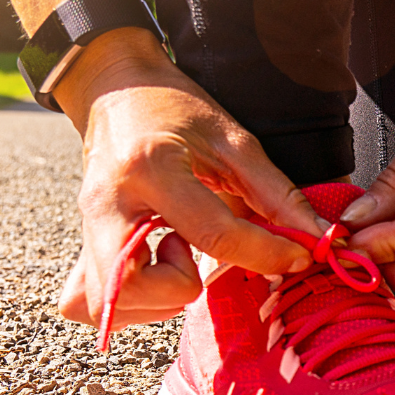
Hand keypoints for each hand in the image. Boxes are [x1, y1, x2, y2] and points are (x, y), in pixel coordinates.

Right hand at [54, 28, 322, 329]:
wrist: (114, 88)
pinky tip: (155, 270)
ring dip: (157, 298)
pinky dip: (132, 303)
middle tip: (195, 256)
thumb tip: (315, 237)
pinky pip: (90, 304)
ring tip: (177, 253)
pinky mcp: (79, 244)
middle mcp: (108, 204)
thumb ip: (275, 192)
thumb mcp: (231, 138)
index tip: (295, 256)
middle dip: (180, 289)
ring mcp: (87, 228)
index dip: (265, 254)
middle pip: (135, 286)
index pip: (214, 235)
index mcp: (151, 168)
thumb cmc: (173, 107)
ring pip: (109, 305)